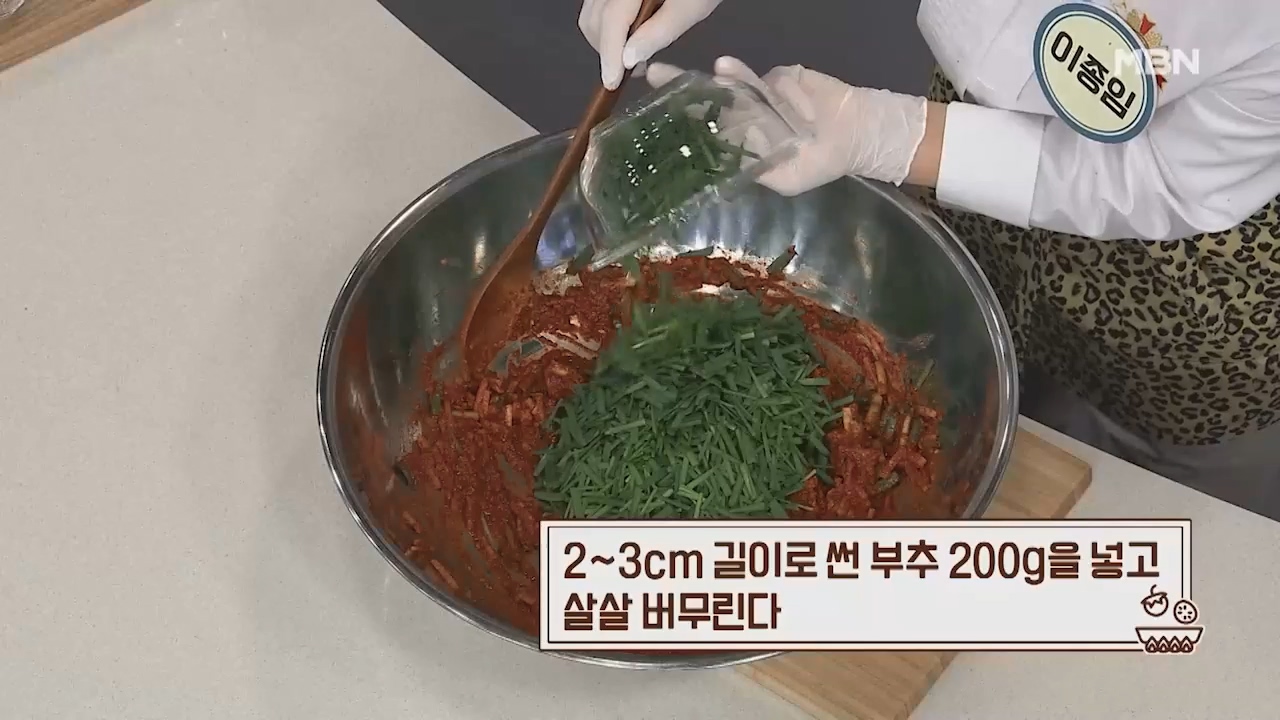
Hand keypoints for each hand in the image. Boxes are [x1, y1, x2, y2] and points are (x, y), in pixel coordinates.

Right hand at [579, 0, 723, 89]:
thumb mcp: (692, 6)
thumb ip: (660, 31)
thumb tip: (628, 59)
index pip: (611, 19)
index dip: (609, 54)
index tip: (612, 82)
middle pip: (594, 18)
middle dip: (608, 49)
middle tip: (635, 69)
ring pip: (592, 13)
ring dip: (607, 39)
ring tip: (635, 52)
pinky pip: (599, 5)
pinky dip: (610, 24)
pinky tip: (632, 32)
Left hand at [647, 57, 927, 194]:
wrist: (858, 132)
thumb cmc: (821, 162)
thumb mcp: (787, 180)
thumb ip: (757, 170)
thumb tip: (725, 166)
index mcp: (740, 143)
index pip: (704, 132)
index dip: (681, 123)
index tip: (655, 113)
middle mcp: (743, 118)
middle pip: (707, 102)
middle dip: (681, 88)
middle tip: (653, 75)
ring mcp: (758, 96)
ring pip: (731, 87)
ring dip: (715, 78)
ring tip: (698, 71)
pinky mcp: (777, 78)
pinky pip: (761, 79)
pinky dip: (751, 80)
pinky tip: (739, 76)